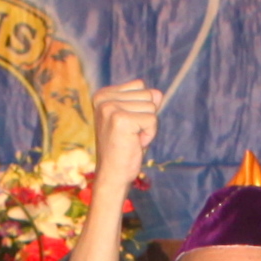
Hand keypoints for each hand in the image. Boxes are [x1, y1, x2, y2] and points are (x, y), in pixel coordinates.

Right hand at [88, 81, 161, 195]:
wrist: (113, 174)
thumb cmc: (125, 147)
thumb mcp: (136, 119)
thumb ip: (146, 102)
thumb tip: (158, 93)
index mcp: (103, 95)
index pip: (140, 86)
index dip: (141, 108)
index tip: (128, 125)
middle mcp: (103, 98)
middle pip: (148, 94)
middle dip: (146, 117)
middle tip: (131, 134)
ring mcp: (110, 108)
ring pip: (151, 106)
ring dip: (148, 126)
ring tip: (132, 139)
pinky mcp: (120, 119)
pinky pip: (152, 119)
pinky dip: (149, 134)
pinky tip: (134, 143)